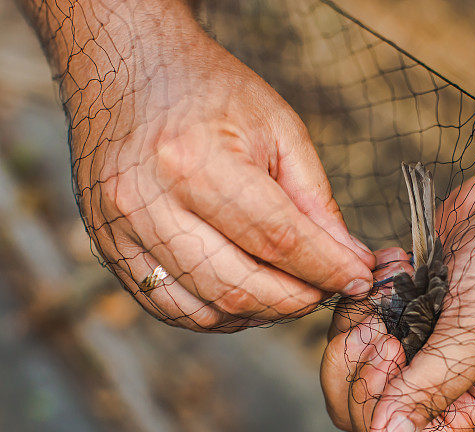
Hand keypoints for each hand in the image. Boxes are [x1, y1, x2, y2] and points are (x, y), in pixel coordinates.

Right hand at [66, 4, 373, 330]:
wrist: (128, 68)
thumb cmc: (209, 90)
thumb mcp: (279, 129)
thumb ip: (316, 201)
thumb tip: (350, 261)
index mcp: (196, 161)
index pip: (278, 239)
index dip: (328, 268)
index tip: (359, 279)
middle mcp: (147, 202)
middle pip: (241, 286)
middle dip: (299, 299)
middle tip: (328, 286)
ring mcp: (119, 231)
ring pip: (206, 310)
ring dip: (261, 312)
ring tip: (290, 288)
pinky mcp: (108, 249)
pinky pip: (170, 308)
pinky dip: (218, 313)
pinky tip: (247, 293)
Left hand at [321, 169, 474, 431]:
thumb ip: (429, 389)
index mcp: (464, 407)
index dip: (373, 403)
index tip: (391, 350)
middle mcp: (435, 381)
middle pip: (357, 404)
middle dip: (355, 364)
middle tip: (380, 326)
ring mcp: (415, 340)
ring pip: (348, 356)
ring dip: (357, 322)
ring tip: (391, 289)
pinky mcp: (402, 303)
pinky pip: (357, 311)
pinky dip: (366, 289)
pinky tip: (396, 264)